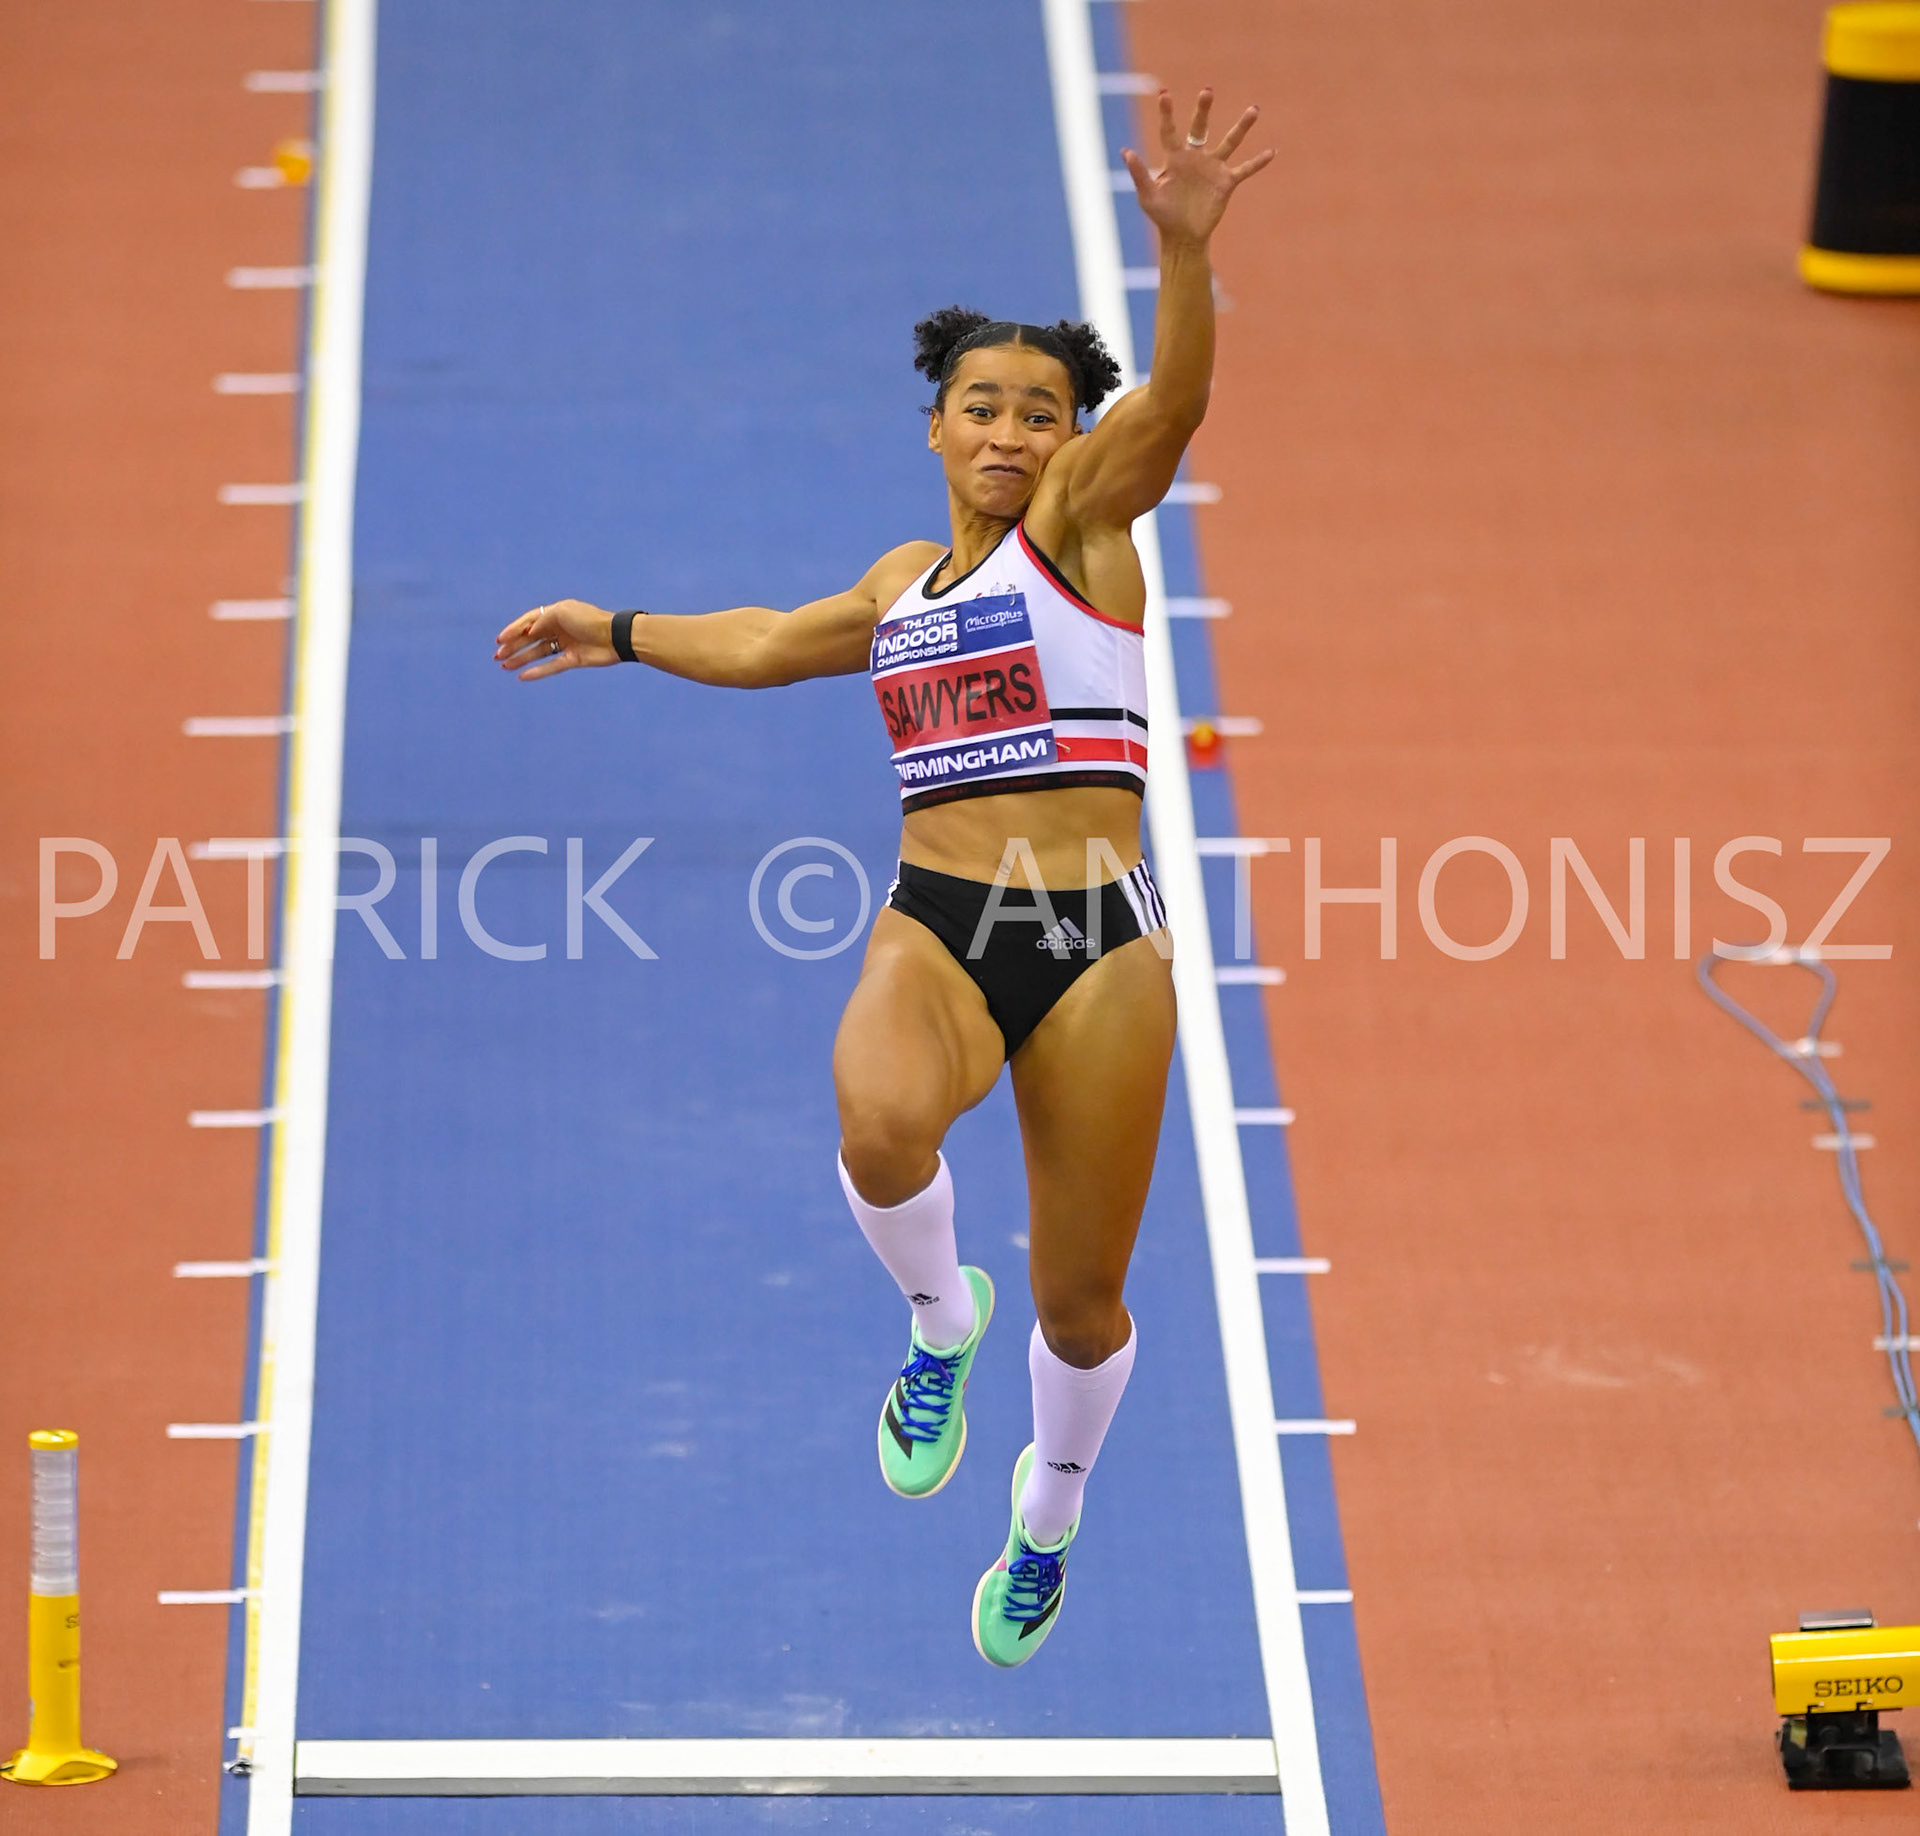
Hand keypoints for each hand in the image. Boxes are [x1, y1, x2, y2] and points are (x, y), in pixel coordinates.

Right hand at [494, 598, 617, 678]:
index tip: (499, 640)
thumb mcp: (562, 612)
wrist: (615, 637)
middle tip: (498, 656)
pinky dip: (537, 671)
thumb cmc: (589, 620)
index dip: (514, 630)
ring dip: (521, 659)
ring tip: (504, 666)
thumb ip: (542, 621)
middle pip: (531, 638)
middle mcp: (560, 628)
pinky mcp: (574, 659)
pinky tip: (522, 676)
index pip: (529, 621)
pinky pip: (551, 666)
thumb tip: (528, 632)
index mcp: (556, 613)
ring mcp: (566, 644)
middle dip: (514, 646)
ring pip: (538, 653)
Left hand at [1120, 89, 1272, 249]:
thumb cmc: (1162, 216)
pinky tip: (1271, 152)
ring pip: (1230, 142)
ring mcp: (1212, 169)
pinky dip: (1257, 163)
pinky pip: (1245, 170)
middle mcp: (1195, 158)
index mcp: (1174, 159)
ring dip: (1242, 127)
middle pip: (1200, 128)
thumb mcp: (1147, 196)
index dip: (1166, 113)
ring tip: (1254, 109)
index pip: (1169, 131)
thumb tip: (1125, 152)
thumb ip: (1139, 173)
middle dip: (1203, 110)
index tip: (1164, 94)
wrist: (1182, 237)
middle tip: (1207, 91)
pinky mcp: (1226, 183)